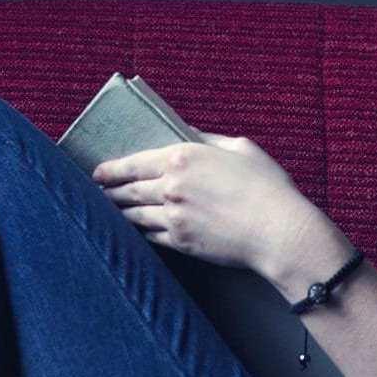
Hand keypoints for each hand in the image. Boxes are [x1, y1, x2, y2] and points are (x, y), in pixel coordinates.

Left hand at [91, 126, 328, 276]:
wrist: (278, 231)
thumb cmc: (267, 186)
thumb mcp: (240, 148)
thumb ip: (209, 139)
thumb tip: (189, 133)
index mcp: (183, 157)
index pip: (134, 163)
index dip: (111, 169)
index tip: (98, 173)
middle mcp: (171, 187)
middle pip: (128, 191)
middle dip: (108, 192)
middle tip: (98, 193)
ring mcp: (173, 217)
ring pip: (134, 216)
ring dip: (120, 213)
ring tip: (112, 212)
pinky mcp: (180, 242)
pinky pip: (151, 236)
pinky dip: (141, 232)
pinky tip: (136, 230)